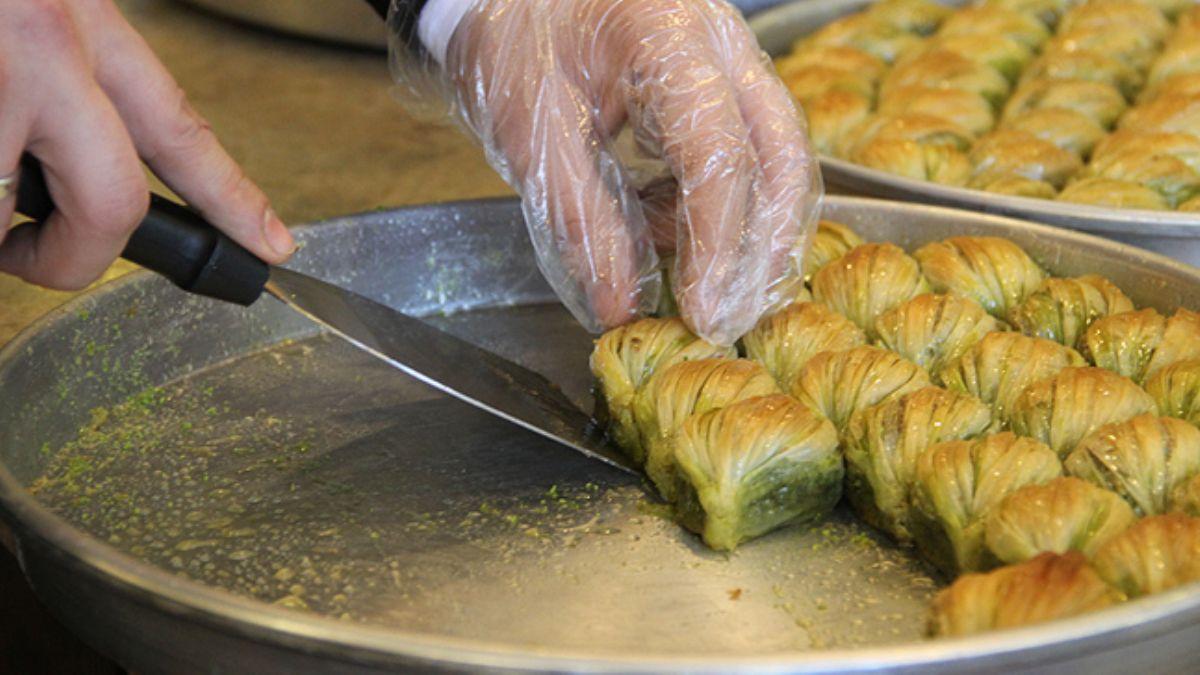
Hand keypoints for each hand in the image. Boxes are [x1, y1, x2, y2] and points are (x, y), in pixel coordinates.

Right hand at [0, 0, 293, 289]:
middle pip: (111, 202)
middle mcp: (36, 47)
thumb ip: (55, 73)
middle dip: (71, 258)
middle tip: (35, 260)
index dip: (233, 197)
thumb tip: (56, 164)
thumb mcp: (24, 8)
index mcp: (70, 18)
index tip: (271, 244)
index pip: (178, 127)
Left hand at [393, 0, 820, 344]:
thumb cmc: (514, 42)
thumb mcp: (532, 133)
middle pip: (781, 156)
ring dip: (754, 236)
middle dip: (763, 251)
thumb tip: (622, 307)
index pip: (721, 153)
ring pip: (779, 157)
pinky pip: (751, 153)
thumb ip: (582, 220)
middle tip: (727, 321)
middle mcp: (721, 43)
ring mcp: (730, 59)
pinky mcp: (722, 82)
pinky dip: (724, 209)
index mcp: (669, 39)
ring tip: (706, 295)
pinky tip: (679, 241)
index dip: (718, 243)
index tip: (702, 311)